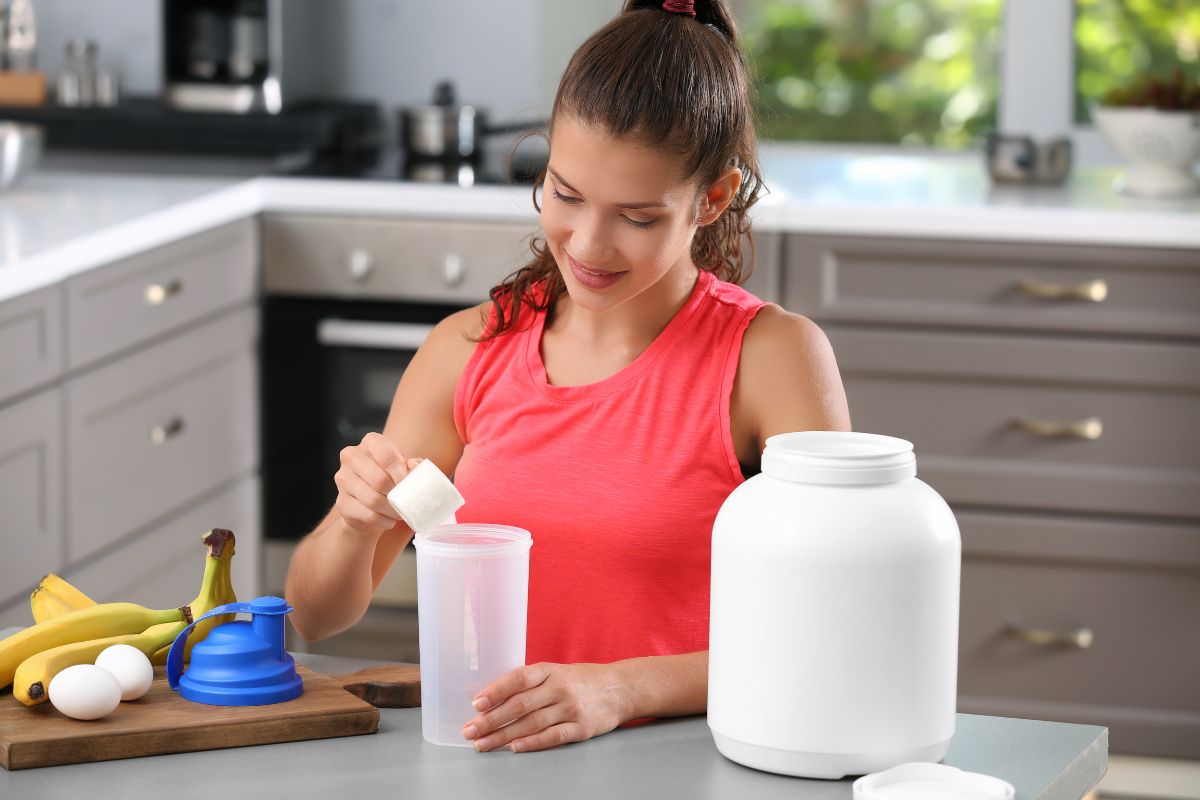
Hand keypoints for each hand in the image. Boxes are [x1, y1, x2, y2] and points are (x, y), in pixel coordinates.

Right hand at [333, 432, 420, 535]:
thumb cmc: (392, 479)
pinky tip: (389, 520)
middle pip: (379, 479)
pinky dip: (383, 521)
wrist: (369, 501)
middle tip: (407, 502)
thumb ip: (415, 466)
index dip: (401, 473)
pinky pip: (367, 515)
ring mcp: (343, 479)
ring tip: (401, 513)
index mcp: (370, 442)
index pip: (386, 456)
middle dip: (397, 495)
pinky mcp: (341, 502)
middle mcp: (351, 456)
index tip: (409, 486)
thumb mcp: (405, 468)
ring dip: (391, 510)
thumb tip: (413, 465)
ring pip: (372, 500)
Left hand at [461, 662, 627, 752]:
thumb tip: (494, 699)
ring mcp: (571, 708)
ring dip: (504, 735)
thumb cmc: (583, 680)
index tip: (476, 703)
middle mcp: (560, 687)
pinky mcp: (582, 728)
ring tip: (483, 743)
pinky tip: (514, 748)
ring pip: (531, 723)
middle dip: (491, 719)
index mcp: (551, 670)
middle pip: (520, 705)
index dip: (496, 690)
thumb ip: (531, 684)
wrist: (622, 688)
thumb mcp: (558, 672)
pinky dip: (532, 743)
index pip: (519, 678)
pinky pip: (553, 736)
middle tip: (470, 730)